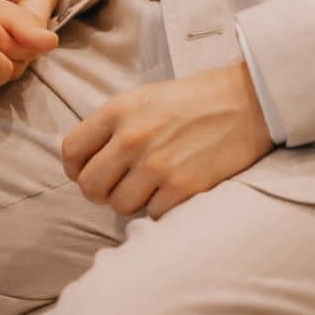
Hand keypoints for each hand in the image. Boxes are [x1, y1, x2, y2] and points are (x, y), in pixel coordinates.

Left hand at [61, 63, 272, 219]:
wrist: (244, 103)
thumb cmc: (191, 101)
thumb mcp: (142, 99)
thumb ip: (112, 127)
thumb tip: (84, 164)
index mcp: (118, 111)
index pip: (71, 152)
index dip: (75, 168)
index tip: (87, 172)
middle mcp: (132, 138)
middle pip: (89, 186)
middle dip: (100, 191)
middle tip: (118, 185)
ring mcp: (156, 165)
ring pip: (119, 206)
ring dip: (132, 201)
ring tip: (150, 183)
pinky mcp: (182, 188)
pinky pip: (151, 215)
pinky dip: (159, 207)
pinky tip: (173, 188)